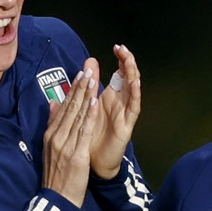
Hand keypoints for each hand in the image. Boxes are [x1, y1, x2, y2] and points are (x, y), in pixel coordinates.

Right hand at [41, 56, 100, 206]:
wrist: (58, 199)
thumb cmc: (57, 176)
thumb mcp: (51, 149)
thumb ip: (54, 125)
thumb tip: (54, 104)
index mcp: (51, 135)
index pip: (63, 108)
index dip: (72, 91)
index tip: (79, 75)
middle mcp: (57, 137)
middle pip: (70, 108)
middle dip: (80, 88)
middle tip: (87, 69)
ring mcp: (66, 145)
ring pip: (78, 116)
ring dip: (86, 96)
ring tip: (92, 79)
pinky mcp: (76, 154)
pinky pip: (84, 131)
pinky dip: (90, 116)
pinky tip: (95, 103)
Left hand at [88, 44, 142, 180]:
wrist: (94, 164)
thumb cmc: (90, 139)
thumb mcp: (82, 113)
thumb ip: (80, 95)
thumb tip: (77, 79)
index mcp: (108, 99)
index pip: (116, 74)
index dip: (118, 60)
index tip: (115, 46)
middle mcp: (118, 104)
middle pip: (126, 78)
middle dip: (126, 62)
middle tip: (122, 48)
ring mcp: (124, 114)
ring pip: (132, 89)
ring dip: (132, 74)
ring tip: (129, 59)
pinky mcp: (127, 125)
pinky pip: (133, 108)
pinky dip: (134, 95)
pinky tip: (135, 83)